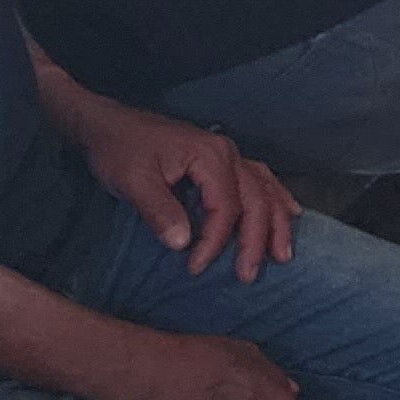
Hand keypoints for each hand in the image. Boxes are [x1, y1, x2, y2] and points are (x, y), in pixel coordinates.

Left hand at [69, 94, 294, 283]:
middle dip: (256, 240)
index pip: (225, 206)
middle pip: (255, 199)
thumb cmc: (120, 150)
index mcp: (209, 156)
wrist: (109, 124)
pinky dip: (277, 197)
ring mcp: (228, 154)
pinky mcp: (221, 160)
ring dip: (276, 222)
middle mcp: (227, 153)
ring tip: (281, 254)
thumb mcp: (133, 181)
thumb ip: (159, 211)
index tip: (195, 267)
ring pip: (265, 189)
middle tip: (247, 275)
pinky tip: (290, 211)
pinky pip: (260, 179)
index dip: (215, 241)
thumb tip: (182, 243)